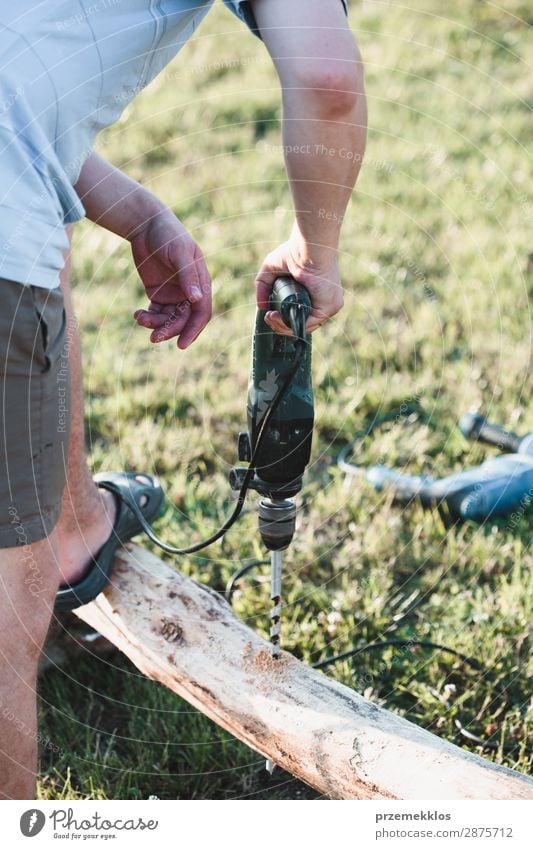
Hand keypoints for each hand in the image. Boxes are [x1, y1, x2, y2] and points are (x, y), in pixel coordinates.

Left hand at [131, 212, 211, 348]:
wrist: (146, 225)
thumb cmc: (167, 235)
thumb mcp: (179, 253)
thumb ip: (188, 276)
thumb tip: (197, 300)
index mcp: (201, 283)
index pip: (202, 313)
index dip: (194, 330)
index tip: (181, 344)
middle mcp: (190, 291)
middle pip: (184, 320)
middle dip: (170, 330)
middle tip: (153, 337)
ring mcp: (174, 294)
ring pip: (169, 319)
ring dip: (156, 324)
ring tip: (140, 319)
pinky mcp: (158, 293)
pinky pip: (156, 313)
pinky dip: (147, 318)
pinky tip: (137, 314)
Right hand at [255, 232, 342, 336]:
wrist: (308, 248)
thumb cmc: (294, 252)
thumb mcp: (271, 270)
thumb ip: (264, 287)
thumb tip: (261, 307)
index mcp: (313, 295)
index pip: (299, 316)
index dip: (283, 319)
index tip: (270, 314)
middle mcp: (322, 302)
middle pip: (300, 324)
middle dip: (281, 326)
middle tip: (268, 317)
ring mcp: (327, 306)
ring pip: (304, 327)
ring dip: (283, 326)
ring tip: (271, 317)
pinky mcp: (329, 308)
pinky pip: (308, 324)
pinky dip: (290, 324)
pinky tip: (277, 317)